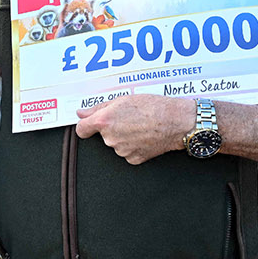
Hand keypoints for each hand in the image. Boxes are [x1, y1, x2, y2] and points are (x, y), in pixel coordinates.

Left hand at [74, 94, 188, 165]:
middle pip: (103, 135)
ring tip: (140, 126)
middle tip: (129, 118)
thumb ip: (98, 108)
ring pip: (116, 144)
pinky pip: (127, 152)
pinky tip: (144, 136)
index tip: (90, 124)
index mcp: (104, 122)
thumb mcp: (123, 99)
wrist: (175, 122)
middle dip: (112, 128)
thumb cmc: (153, 107)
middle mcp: (110, 139)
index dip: (86, 126)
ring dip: (123, 136)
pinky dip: (133, 145)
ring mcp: (121, 151)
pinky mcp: (133, 159)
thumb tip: (82, 113)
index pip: (82, 129)